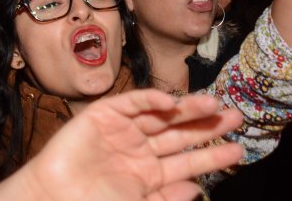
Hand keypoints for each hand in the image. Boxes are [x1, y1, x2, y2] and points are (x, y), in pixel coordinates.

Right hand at [7, 90, 243, 200]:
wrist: (52, 200)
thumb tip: (195, 190)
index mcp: (148, 177)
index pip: (188, 163)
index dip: (212, 157)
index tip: (238, 151)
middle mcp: (139, 151)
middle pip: (180, 135)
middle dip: (207, 127)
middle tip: (236, 117)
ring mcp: (123, 131)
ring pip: (162, 116)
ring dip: (187, 109)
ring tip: (214, 105)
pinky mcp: (104, 114)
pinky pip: (134, 103)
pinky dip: (152, 100)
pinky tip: (173, 102)